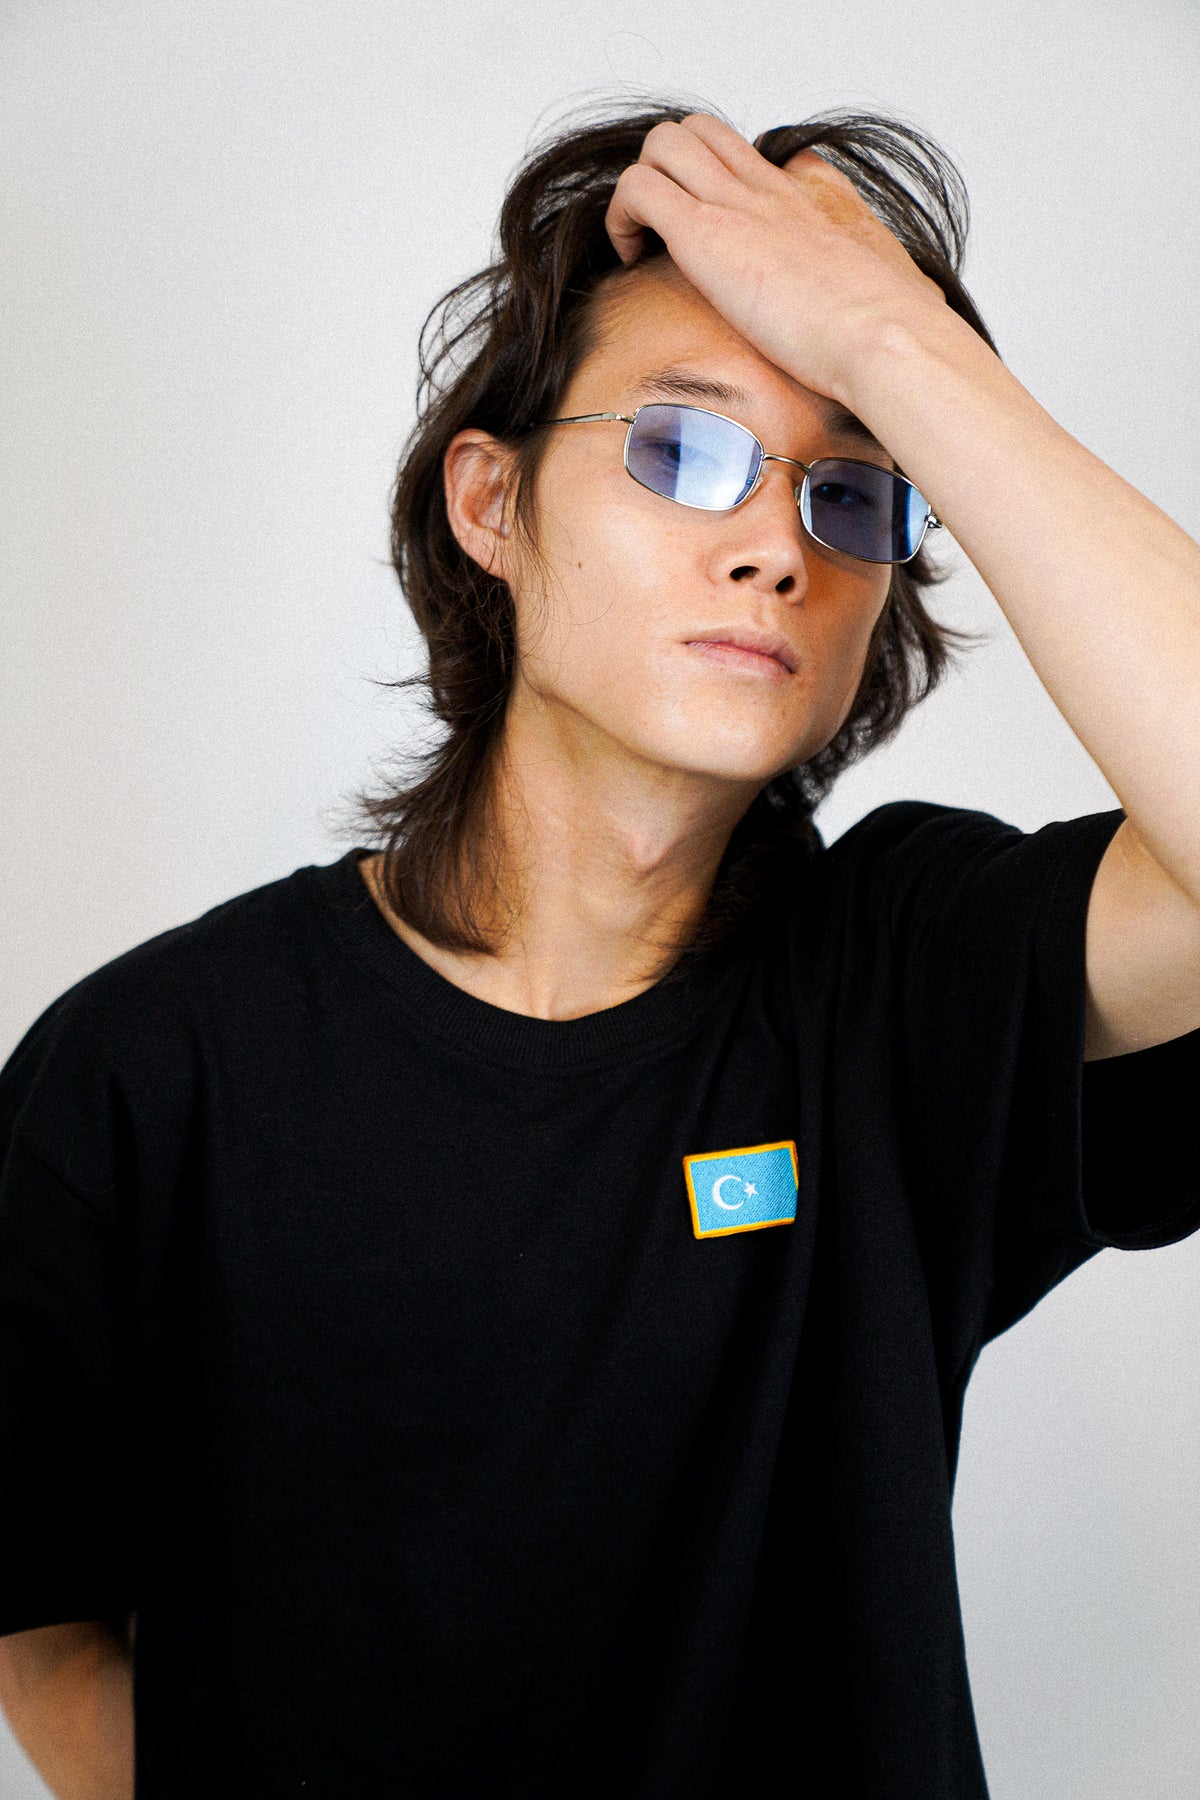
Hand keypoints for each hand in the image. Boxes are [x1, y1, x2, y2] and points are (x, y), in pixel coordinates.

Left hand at [604, 114, 947, 408]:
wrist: (888, 339)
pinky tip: (631, 260)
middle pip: (704, 134)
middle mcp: (774, 192)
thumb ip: (896, 292)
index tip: (727, 246)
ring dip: (639, 189)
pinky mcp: (706, 232)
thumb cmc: (894, 336)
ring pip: (664, 143)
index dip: (729, 190)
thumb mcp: (902, 298)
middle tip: (665, 238)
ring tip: (642, 247)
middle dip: (669, 175)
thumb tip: (922, 308)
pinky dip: (620, 216)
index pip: (764, 160)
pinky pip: (637, 187)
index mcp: (815, 205)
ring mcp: (738, 204)